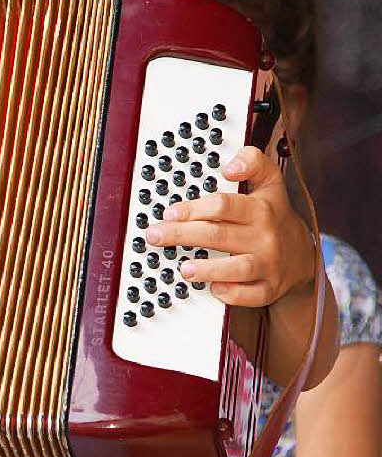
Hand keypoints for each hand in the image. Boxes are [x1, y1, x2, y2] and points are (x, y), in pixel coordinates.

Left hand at [145, 146, 314, 307]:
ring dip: (208, 269)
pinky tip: (214, 289)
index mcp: (260, 208)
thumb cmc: (274, 214)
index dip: (193, 208)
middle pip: (219, 235)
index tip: (169, 213)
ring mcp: (268, 264)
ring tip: (184, 269)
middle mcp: (264, 236)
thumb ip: (251, 161)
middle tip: (155, 236)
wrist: (301, 253)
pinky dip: (232, 294)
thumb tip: (230, 166)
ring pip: (238, 268)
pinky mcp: (269, 288)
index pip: (223, 206)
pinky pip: (251, 295)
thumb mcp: (269, 180)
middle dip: (182, 235)